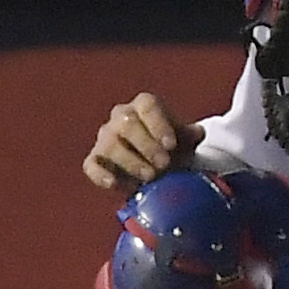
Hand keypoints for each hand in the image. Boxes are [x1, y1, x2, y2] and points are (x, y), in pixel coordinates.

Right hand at [84, 90, 201, 188]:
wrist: (158, 164)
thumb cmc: (172, 147)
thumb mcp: (185, 140)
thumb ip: (191, 135)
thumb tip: (197, 133)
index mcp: (144, 105)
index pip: (148, 105)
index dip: (159, 124)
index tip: (171, 145)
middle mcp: (121, 116)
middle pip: (127, 124)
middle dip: (147, 145)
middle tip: (164, 164)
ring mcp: (105, 138)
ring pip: (110, 145)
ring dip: (130, 162)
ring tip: (150, 177)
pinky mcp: (95, 160)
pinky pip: (91, 165)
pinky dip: (100, 175)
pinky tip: (113, 184)